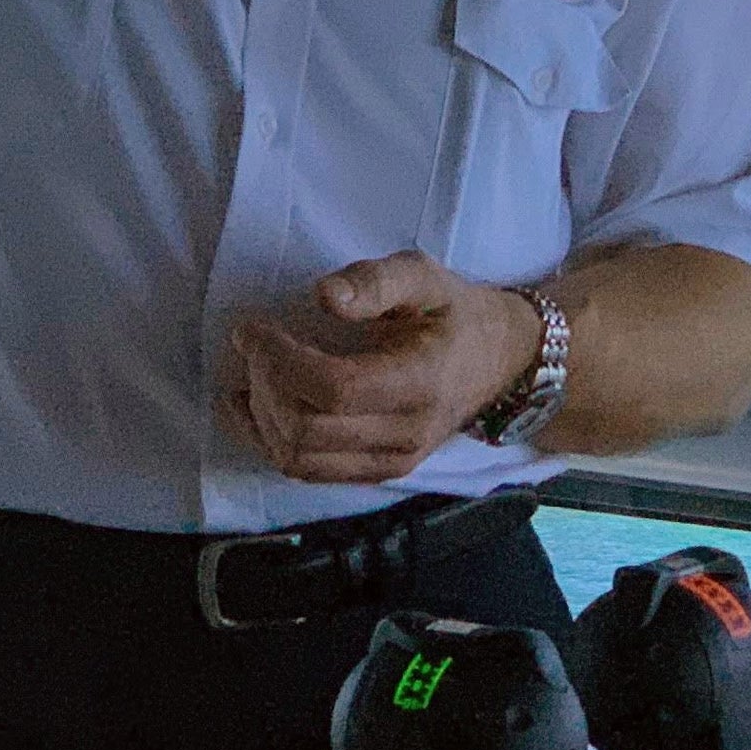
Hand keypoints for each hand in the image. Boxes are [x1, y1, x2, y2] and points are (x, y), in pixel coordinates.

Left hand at [217, 254, 543, 485]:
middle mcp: (407, 435)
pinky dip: (269, 441)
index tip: (252, 329)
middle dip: (264, 384)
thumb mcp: (424, 276)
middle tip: (252, 344)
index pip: (334, 390)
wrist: (499, 361)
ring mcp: (391, 462)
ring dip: (259, 416)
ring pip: (299, 459)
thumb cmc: (455, 313)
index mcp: (421, 382)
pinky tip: (252, 407)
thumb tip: (322, 297)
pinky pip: (307, 471)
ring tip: (250, 372)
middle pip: (307, 429)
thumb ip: (375, 281)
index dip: (280, 361)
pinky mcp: (376, 472)